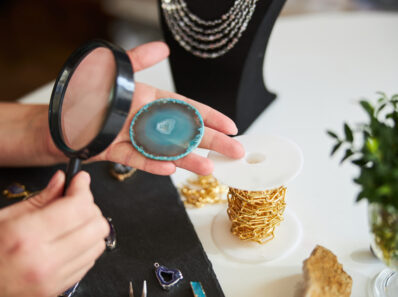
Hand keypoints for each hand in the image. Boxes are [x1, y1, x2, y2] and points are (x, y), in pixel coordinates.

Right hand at [0, 171, 108, 296]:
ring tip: (73, 222)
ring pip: (98, 244)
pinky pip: (89, 262)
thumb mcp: (4, 218)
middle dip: (90, 207)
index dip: (83, 188)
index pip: (78, 207)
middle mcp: (45, 260)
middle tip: (75, 202)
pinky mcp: (58, 288)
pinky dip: (86, 247)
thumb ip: (40, 198)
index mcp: (27, 236)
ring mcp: (54, 278)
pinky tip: (70, 241)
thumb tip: (62, 180)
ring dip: (91, 228)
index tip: (80, 180)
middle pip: (96, 226)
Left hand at [91, 42, 244, 174]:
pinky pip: (138, 160)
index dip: (210, 116)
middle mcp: (145, 119)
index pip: (186, 108)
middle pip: (184, 132)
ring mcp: (133, 137)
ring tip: (209, 169)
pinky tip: (171, 169)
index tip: (232, 126)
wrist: (53, 114)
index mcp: (148, 99)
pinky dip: (153, 165)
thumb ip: (138, 59)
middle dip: (211, 142)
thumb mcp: (114, 69)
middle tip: (235, 153)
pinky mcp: (116, 152)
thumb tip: (164, 48)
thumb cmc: (81, 90)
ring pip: (166, 151)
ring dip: (188, 159)